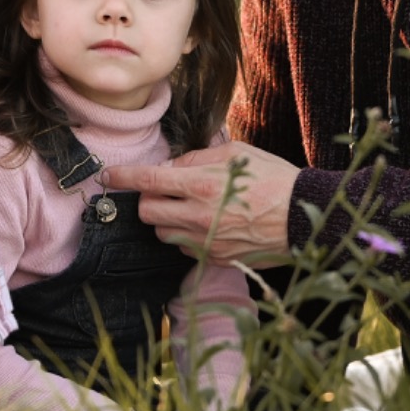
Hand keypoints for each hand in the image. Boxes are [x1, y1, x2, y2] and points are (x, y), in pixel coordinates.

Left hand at [102, 142, 299, 266]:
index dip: (122, 177)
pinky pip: (184, 247)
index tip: (108, 176)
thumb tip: (170, 168)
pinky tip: (209, 223)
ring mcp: (205, 241)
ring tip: (191, 207)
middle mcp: (199, 216)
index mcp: (202, 185)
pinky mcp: (214, 258)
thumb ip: (197, 159)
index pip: (148, 181)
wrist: (301, 217)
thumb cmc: (272, 178)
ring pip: (162, 233)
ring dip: (167, 219)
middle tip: (165, 190)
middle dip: (148, 200)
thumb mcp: (236, 153)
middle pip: (147, 213)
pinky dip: (187, 235)